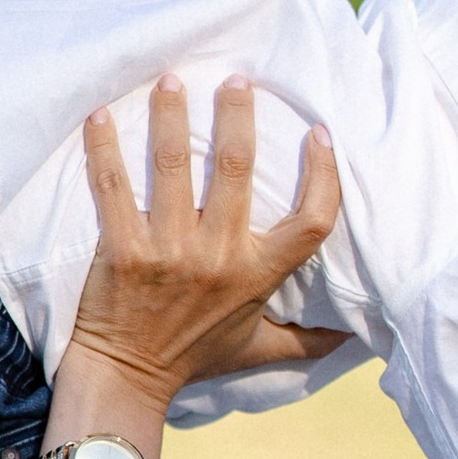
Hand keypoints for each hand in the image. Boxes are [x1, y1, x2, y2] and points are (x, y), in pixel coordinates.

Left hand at [61, 74, 341, 413]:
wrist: (127, 380)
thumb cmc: (193, 357)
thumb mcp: (259, 351)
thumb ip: (308, 340)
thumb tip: (357, 335)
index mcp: (257, 275)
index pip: (312, 222)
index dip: (322, 174)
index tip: (318, 132)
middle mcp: (218, 258)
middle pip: (237, 170)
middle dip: (237, 114)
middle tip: (234, 79)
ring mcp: (168, 251)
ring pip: (174, 165)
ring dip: (171, 116)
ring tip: (170, 80)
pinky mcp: (122, 250)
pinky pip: (113, 187)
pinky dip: (103, 148)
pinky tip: (99, 115)